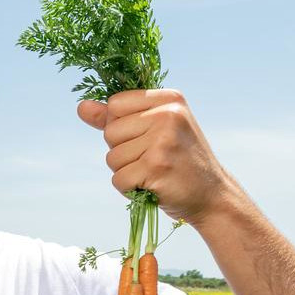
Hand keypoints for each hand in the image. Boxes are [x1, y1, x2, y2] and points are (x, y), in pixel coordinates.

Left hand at [77, 89, 236, 223]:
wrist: (213, 196)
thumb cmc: (180, 161)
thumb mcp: (156, 130)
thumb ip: (118, 117)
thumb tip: (81, 106)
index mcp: (170, 98)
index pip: (115, 104)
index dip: (121, 126)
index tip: (147, 138)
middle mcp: (168, 114)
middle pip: (110, 132)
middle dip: (123, 152)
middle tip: (154, 159)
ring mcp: (162, 140)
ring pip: (111, 157)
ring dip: (127, 172)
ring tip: (155, 173)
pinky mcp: (156, 167)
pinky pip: (118, 179)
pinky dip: (130, 189)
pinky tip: (153, 186)